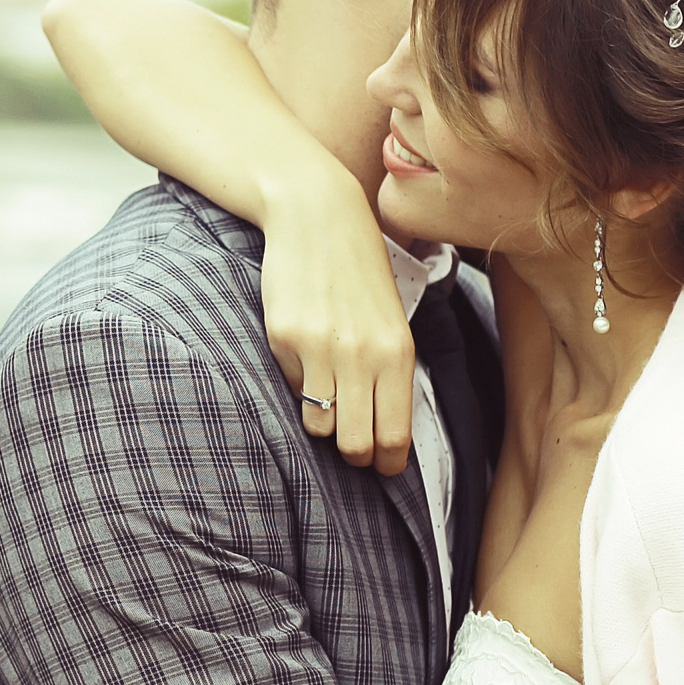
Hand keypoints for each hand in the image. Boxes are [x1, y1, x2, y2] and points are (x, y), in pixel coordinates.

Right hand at [259, 168, 413, 475]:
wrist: (319, 217)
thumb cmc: (358, 271)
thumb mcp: (390, 320)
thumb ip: (388, 371)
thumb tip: (377, 429)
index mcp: (398, 353)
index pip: (395, 435)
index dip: (386, 463)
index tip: (380, 467)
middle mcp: (363, 356)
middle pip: (356, 444)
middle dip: (352, 455)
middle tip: (350, 446)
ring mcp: (321, 348)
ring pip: (318, 424)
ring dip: (320, 420)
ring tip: (323, 393)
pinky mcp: (285, 338)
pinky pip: (289, 386)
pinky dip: (295, 382)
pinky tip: (302, 351)